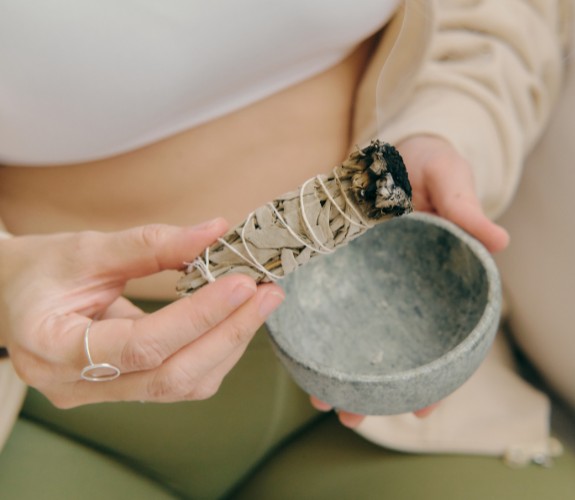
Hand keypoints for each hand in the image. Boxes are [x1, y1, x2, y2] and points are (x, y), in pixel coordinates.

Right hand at [0, 219, 283, 407]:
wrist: (14, 294)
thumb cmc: (40, 270)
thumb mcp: (87, 248)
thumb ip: (151, 244)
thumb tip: (215, 231)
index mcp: (51, 347)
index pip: (139, 345)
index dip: (196, 317)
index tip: (239, 284)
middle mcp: (74, 384)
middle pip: (170, 376)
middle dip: (227, 334)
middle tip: (267, 293)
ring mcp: (100, 394)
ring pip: (182, 385)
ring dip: (229, 344)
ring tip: (261, 302)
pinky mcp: (124, 390)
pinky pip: (180, 381)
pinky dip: (215, 351)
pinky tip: (235, 320)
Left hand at [308, 136, 506, 426]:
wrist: (394, 147)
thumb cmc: (430, 163)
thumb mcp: (449, 177)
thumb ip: (466, 206)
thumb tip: (499, 241)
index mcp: (441, 279)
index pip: (444, 339)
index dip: (437, 378)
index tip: (422, 411)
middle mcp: (406, 291)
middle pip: (397, 351)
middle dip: (376, 390)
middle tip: (352, 418)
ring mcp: (372, 286)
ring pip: (360, 338)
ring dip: (342, 372)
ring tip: (320, 401)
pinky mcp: (344, 271)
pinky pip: (332, 306)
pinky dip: (319, 333)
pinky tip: (301, 355)